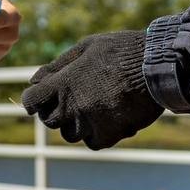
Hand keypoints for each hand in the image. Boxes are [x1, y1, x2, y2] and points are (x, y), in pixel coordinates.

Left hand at [21, 30, 162, 149]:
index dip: (34, 98)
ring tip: (92, 105)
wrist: (157, 65)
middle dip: (55, 110)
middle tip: (70, 99)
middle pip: (50, 120)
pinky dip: (94, 133)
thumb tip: (34, 79)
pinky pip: (92, 142)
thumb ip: (58, 65)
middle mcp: (73, 107)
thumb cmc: (121, 50)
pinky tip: (105, 117)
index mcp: (64, 83)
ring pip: (70, 134)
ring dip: (75, 123)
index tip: (40, 97)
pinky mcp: (110, 134)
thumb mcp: (86, 48)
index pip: (32, 100)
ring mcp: (91, 123)